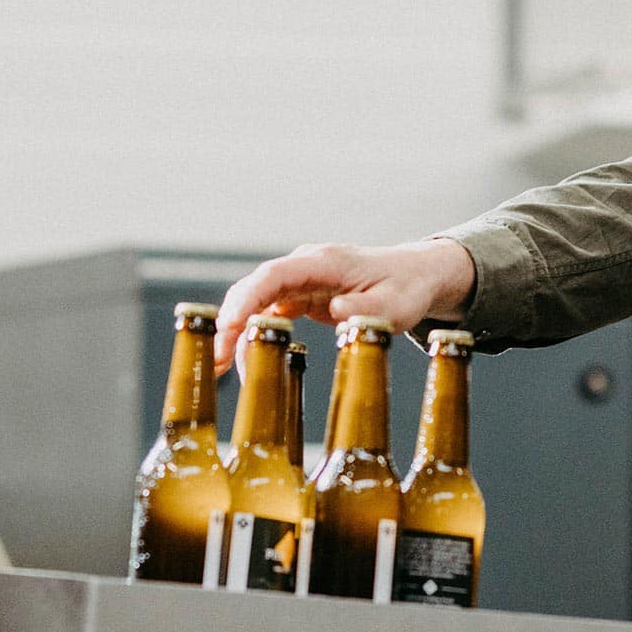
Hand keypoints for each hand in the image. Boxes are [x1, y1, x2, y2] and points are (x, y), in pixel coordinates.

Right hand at [214, 237, 475, 370]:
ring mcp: (300, 281)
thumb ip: (365, 310)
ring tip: (218, 368)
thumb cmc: (407, 288)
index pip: (274, 276)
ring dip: (235, 333)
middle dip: (230, 324)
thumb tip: (336, 311)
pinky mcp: (300, 296)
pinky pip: (266, 313)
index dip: (247, 300)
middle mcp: (305, 267)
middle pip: (254, 290)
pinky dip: (250, 335)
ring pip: (255, 303)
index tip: (227, 327)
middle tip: (215, 362)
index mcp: (324, 263)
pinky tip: (238, 360)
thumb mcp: (396, 306)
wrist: (417, 276)